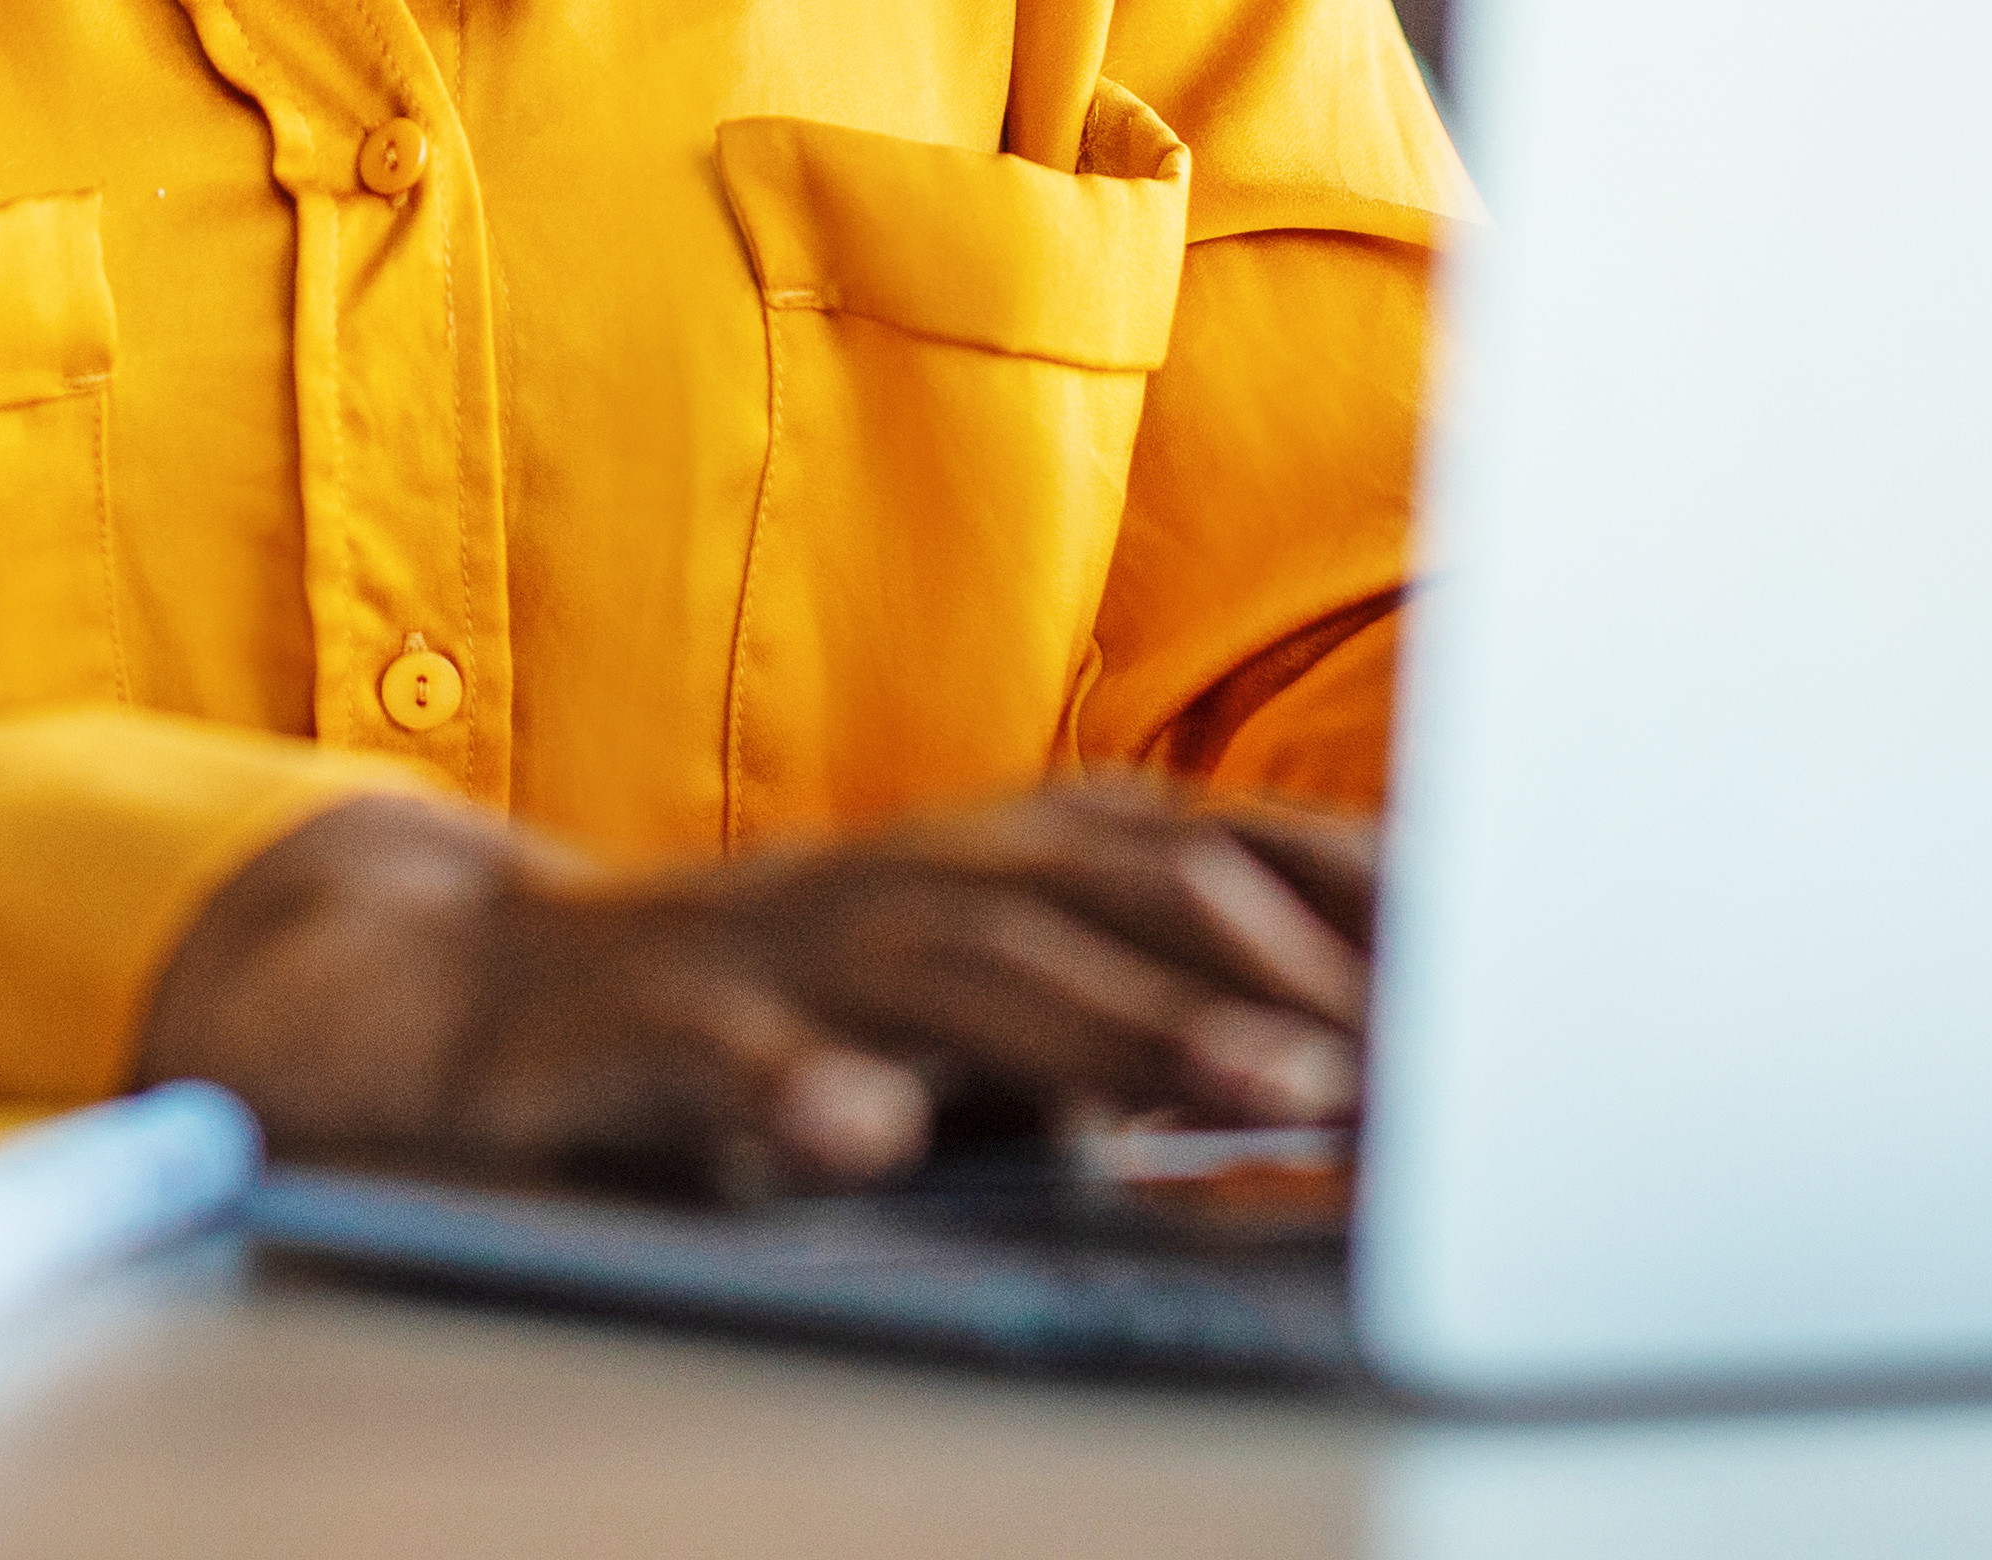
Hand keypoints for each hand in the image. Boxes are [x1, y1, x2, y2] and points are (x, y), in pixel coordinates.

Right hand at [133, 776, 1376, 1195]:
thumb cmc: (780, 1019)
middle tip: (1428, 1059)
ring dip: (1122, 1026)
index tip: (1514, 978)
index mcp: (1005, 862)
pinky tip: (870, 1139)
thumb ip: (1142, 1037)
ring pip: (966, 965)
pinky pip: (727, 1057)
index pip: (1218, 852)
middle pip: (1124, 893)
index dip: (1364, 906)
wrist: (477, 1002)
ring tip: (1256, 1093)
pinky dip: (799, 1091)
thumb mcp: (979, 1024)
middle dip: (1286, 970)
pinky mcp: (647, 1025)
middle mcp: (912, 878)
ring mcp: (781, 945)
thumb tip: (1362, 1085)